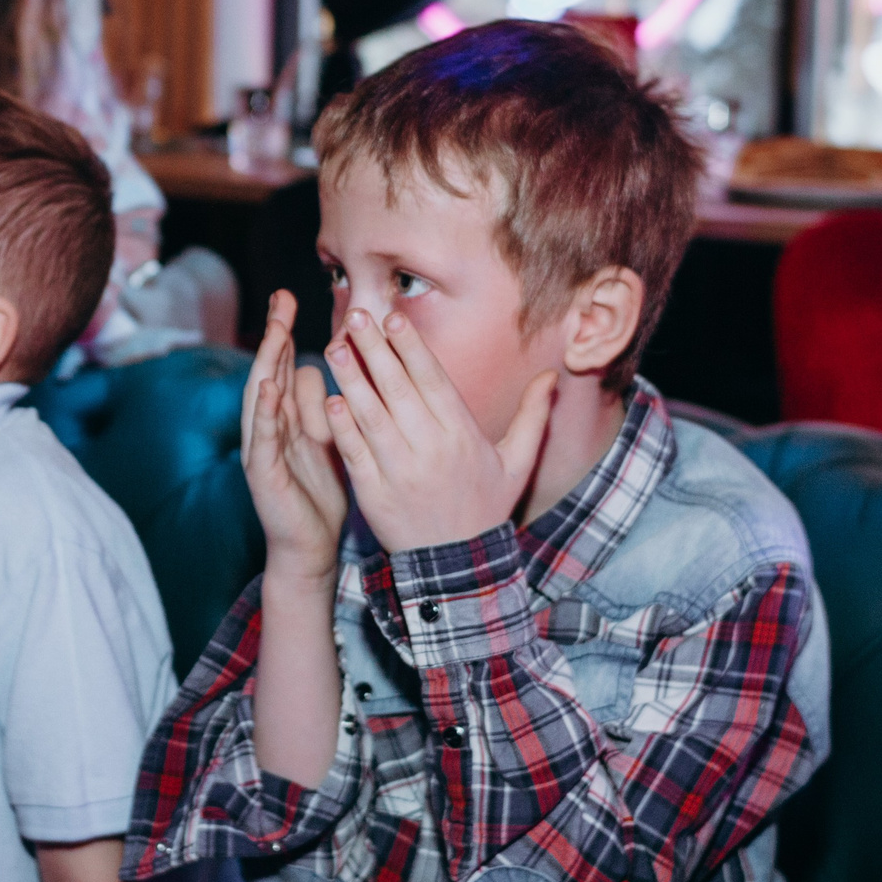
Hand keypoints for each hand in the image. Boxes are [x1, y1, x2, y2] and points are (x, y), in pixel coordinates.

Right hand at [239, 292, 349, 589]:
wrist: (308, 547)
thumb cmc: (318, 494)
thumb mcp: (325, 441)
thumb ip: (319, 405)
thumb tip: (315, 366)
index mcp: (285, 418)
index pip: (282, 366)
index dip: (283, 332)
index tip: (288, 297)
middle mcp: (268, 427)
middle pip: (268, 371)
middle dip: (273, 335)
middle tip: (280, 298)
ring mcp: (262, 449)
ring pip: (261, 399)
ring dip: (266, 365)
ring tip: (274, 333)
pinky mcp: (263, 473)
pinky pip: (262, 438)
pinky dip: (263, 411)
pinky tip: (267, 388)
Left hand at [322, 306, 555, 554]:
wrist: (457, 567)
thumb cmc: (485, 507)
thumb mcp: (517, 463)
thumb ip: (532, 416)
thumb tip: (552, 376)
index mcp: (462, 435)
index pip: (432, 380)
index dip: (411, 347)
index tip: (393, 318)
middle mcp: (431, 449)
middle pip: (397, 389)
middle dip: (375, 349)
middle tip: (355, 315)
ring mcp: (400, 471)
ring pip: (371, 416)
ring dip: (351, 379)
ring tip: (336, 346)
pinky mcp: (374, 494)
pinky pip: (355, 453)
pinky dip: (342, 427)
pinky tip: (329, 400)